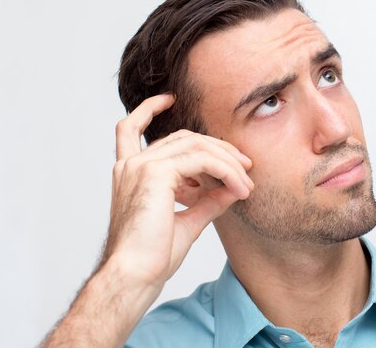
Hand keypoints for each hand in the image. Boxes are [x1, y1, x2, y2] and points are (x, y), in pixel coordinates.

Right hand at [103, 93, 252, 288]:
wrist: (135, 276)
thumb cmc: (152, 257)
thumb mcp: (187, 221)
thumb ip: (207, 201)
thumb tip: (231, 189)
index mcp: (129, 172)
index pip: (130, 128)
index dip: (148, 109)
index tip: (169, 99)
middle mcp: (131, 164)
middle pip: (182, 137)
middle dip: (218, 148)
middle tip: (245, 167)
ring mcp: (140, 165)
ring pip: (195, 144)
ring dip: (227, 161)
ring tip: (246, 182)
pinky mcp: (154, 172)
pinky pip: (201, 159)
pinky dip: (225, 170)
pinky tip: (238, 186)